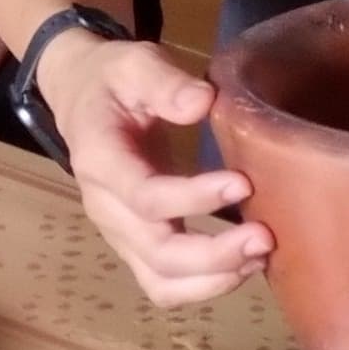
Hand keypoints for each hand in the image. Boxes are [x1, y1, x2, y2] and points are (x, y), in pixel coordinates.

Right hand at [41, 31, 271, 306]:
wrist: (83, 99)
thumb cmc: (113, 80)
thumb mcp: (134, 63)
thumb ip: (164, 82)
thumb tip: (203, 102)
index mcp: (100, 160)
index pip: (145, 196)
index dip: (194, 198)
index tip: (243, 184)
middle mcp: (106, 207)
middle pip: (156, 253)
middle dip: (214, 255)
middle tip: (266, 236)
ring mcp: (120, 233)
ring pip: (161, 282)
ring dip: (213, 279)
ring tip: (261, 256)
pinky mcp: (137, 244)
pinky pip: (166, 284)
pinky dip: (205, 285)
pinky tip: (244, 264)